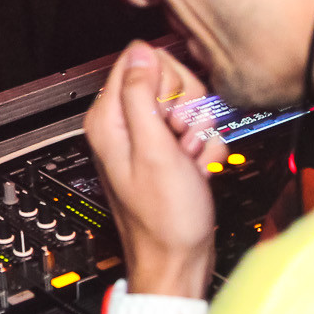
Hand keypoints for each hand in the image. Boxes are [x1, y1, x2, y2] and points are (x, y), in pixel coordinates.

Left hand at [82, 41, 225, 294]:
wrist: (178, 260)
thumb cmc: (163, 218)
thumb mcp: (153, 149)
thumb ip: (142, 96)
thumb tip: (140, 52)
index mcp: (109, 118)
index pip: (141, 60)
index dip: (168, 81)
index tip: (172, 112)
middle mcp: (125, 124)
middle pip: (168, 79)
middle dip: (187, 106)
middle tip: (181, 138)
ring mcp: (148, 137)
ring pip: (187, 104)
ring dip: (199, 129)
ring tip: (187, 158)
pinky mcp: (168, 150)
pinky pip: (196, 128)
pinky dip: (203, 146)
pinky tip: (194, 168)